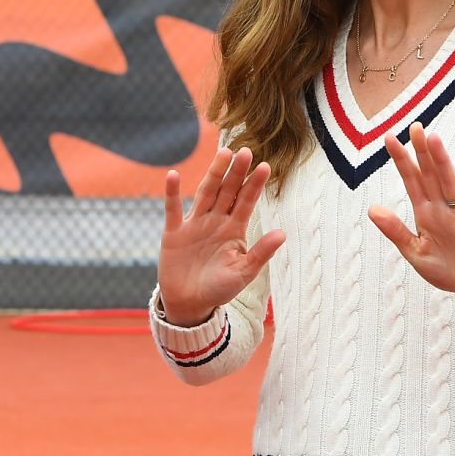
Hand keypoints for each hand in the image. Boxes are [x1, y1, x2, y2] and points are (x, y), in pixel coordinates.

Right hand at [158, 147, 285, 326]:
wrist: (190, 304)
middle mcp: (216, 221)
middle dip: (236, 172)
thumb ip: (261, 253)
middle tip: (245, 151)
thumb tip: (283, 234)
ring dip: (214, 174)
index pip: (246, 202)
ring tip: (223, 153)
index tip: (264, 166)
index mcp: (234, 230)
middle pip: (227, 191)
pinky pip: (173, 209)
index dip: (254, 184)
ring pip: (205, 193)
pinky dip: (172, 193)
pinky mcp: (174, 232)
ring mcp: (195, 224)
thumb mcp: (243, 272)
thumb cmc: (219, 289)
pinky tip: (173, 175)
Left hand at [368, 122, 454, 307]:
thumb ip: (395, 230)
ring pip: (449, 185)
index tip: (389, 137)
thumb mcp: (413, 251)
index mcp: (425, 212)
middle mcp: (441, 209)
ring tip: (434, 140)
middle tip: (415, 126)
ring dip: (442, 163)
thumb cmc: (443, 267)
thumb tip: (371, 208)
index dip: (401, 159)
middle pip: (430, 175)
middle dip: (422, 151)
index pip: (411, 180)